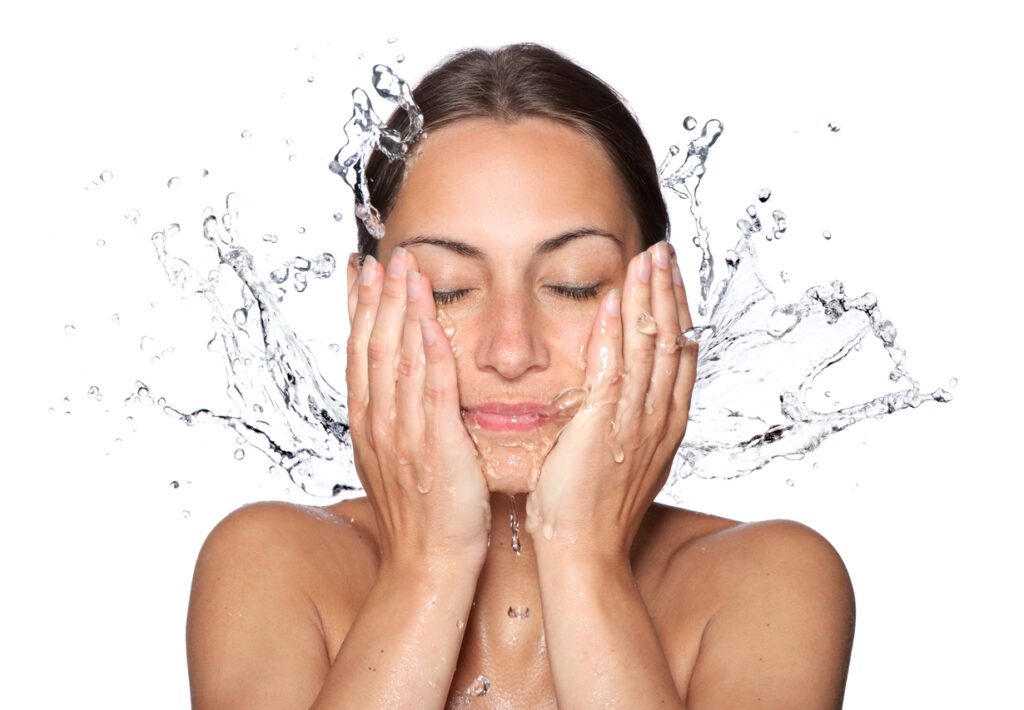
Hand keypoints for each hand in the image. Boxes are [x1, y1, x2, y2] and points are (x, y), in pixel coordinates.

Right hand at [345, 247, 490, 572]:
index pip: (359, 353)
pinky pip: (434, 390)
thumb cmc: (419, 516)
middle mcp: (379, 423)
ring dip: (402, 311)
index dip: (358, 309)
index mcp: (368, 424)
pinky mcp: (437, 445)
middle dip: (377, 298)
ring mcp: (404, 433)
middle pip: (373, 347)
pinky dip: (432, 353)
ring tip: (407, 270)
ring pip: (399, 359)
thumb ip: (394, 420)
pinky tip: (433, 321)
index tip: (359, 273)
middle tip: (383, 257)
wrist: (427, 564)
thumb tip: (395, 389)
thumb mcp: (395, 461)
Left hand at [524, 241, 696, 561]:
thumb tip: (625, 396)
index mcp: (664, 424)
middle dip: (668, 292)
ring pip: (651, 348)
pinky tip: (616, 300)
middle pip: (673, 341)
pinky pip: (614, 370)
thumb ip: (629, 422)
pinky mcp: (604, 428)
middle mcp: (658, 418)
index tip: (670, 277)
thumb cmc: (593, 510)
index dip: (677, 310)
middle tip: (663, 252)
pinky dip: (616, 333)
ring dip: (649, 299)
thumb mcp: (623, 459)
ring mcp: (635, 422)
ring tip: (647, 259)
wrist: (584, 552)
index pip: (679, 354)